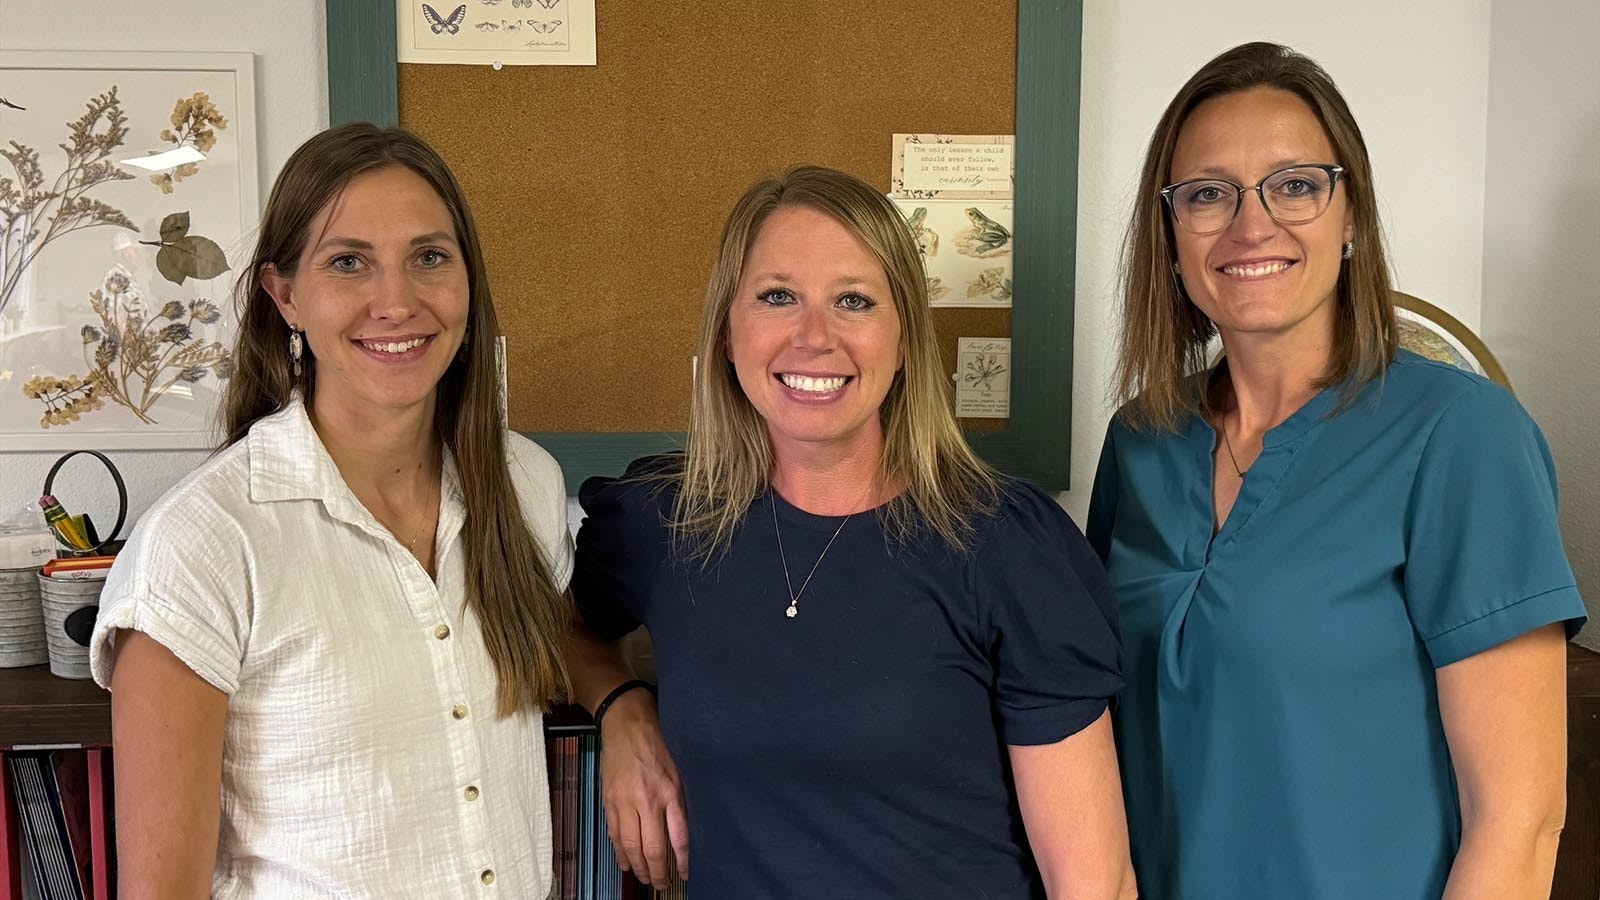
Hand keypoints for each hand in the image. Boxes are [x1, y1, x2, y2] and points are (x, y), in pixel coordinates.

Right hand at [599, 689, 688, 888]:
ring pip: (630, 845)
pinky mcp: (608, 800)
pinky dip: (619, 851)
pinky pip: (614, 833)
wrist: (626, 724)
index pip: (679, 837)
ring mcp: (625, 801)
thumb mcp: (678, 772)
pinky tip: (625, 862)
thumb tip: (680, 833)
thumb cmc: (658, 745)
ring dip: (637, 866)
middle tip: (660, 884)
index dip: (682, 861)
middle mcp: (647, 800)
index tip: (684, 874)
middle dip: (656, 871)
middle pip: (652, 848)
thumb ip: (679, 803)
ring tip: (643, 877)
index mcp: (669, 791)